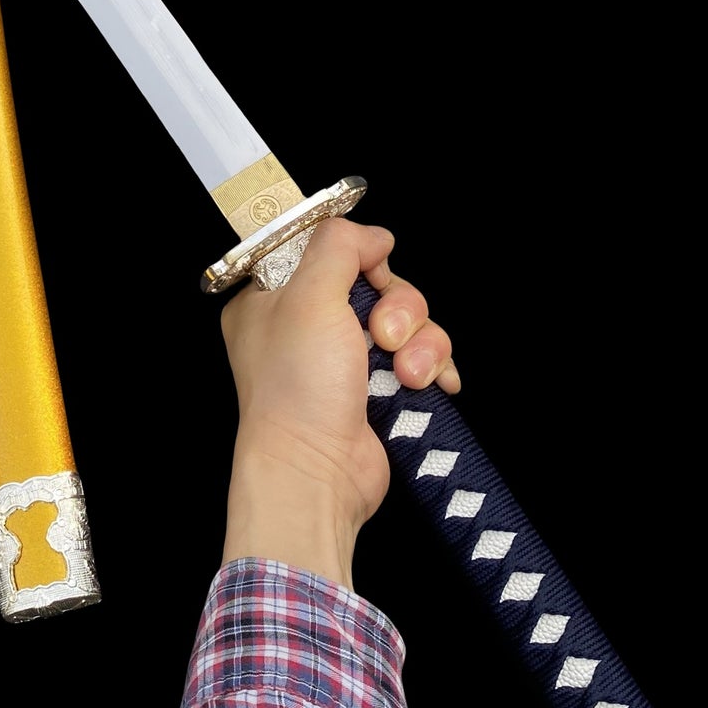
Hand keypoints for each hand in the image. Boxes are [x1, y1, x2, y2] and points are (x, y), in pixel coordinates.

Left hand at [219, 217, 458, 590]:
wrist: (316, 473)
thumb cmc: (297, 389)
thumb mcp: (308, 296)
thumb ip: (339, 247)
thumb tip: (373, 235)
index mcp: (274, 299)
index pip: (329, 251)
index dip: (360, 259)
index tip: (372, 274)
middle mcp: (308, 327)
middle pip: (379, 285)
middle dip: (399, 309)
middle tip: (384, 339)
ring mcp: (346, 362)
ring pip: (409, 322)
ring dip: (420, 344)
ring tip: (406, 375)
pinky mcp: (378, 392)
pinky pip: (422, 359)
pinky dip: (432, 368)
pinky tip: (432, 385)